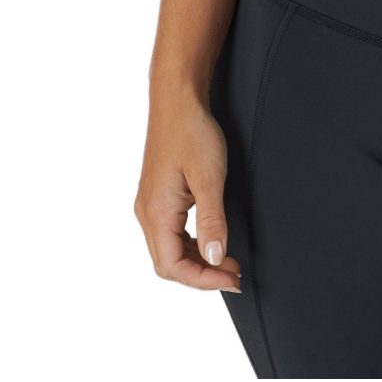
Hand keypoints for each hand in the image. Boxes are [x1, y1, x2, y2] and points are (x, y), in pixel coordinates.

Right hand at [133, 94, 243, 295]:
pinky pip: (170, 235)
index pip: (172, 267)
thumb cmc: (192, 132)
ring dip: (197, 262)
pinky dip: (190, 246)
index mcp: (156, 213)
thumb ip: (212, 220)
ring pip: (168, 252)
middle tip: (234, 275)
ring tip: (228, 262)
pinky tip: (210, 242)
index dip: (204, 280)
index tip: (232, 280)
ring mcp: (150, 207)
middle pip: (168, 265)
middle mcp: (147, 215)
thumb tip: (216, 258)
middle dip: (201, 276)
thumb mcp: (210, 177)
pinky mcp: (157, 199)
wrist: (177, 102)